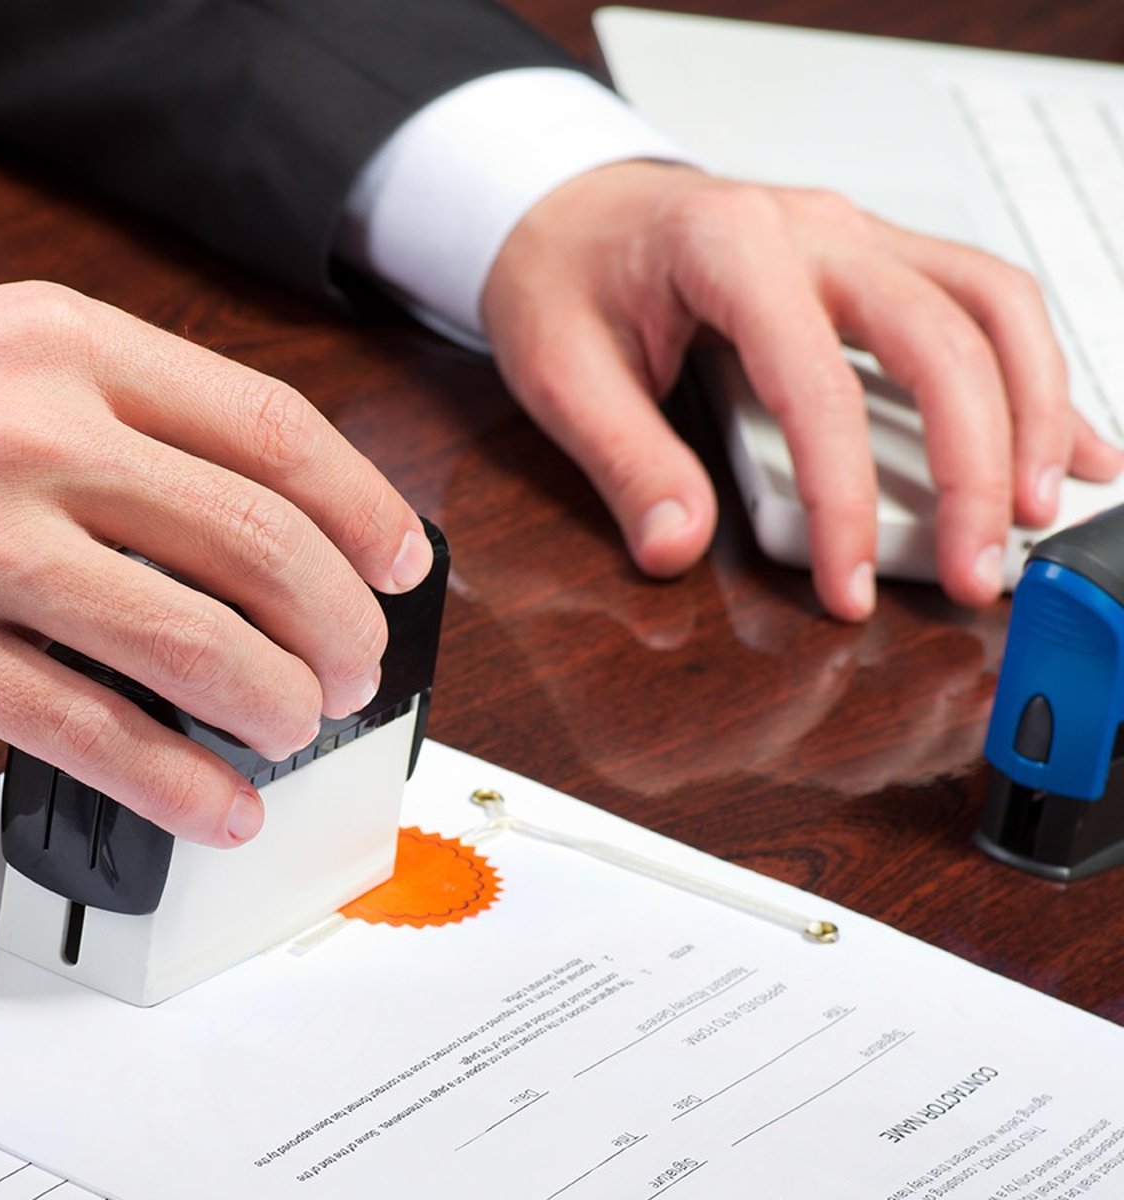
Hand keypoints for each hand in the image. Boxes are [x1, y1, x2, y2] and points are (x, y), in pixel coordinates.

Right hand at [0, 283, 432, 846]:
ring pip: (188, 639)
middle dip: (334, 625)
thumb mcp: (1, 346)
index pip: (270, 428)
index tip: (396, 563)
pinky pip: (82, 725)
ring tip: (292, 727)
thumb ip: (128, 409)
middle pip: (256, 540)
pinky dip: (172, 780)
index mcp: (67, 345)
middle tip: (348, 667)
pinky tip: (213, 806)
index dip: (361, 509)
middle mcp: (32, 432)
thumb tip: (261, 508)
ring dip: (273, 703)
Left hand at [480, 160, 1123, 619]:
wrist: (564, 205)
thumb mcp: (559, 373)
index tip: (846, 589)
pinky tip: (1070, 446)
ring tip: (1036, 511)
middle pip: (941, 337)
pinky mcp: (878, 256)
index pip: (815, 385)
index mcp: (729, 248)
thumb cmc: (563, 276)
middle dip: (974, 465)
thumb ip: (623, 460)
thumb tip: (676, 546)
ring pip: (991, 305)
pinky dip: (1038, 375)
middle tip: (974, 569)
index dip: (843, 500)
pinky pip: (983, 303)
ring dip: (1032, 410)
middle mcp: (814, 228)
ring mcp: (857, 234)